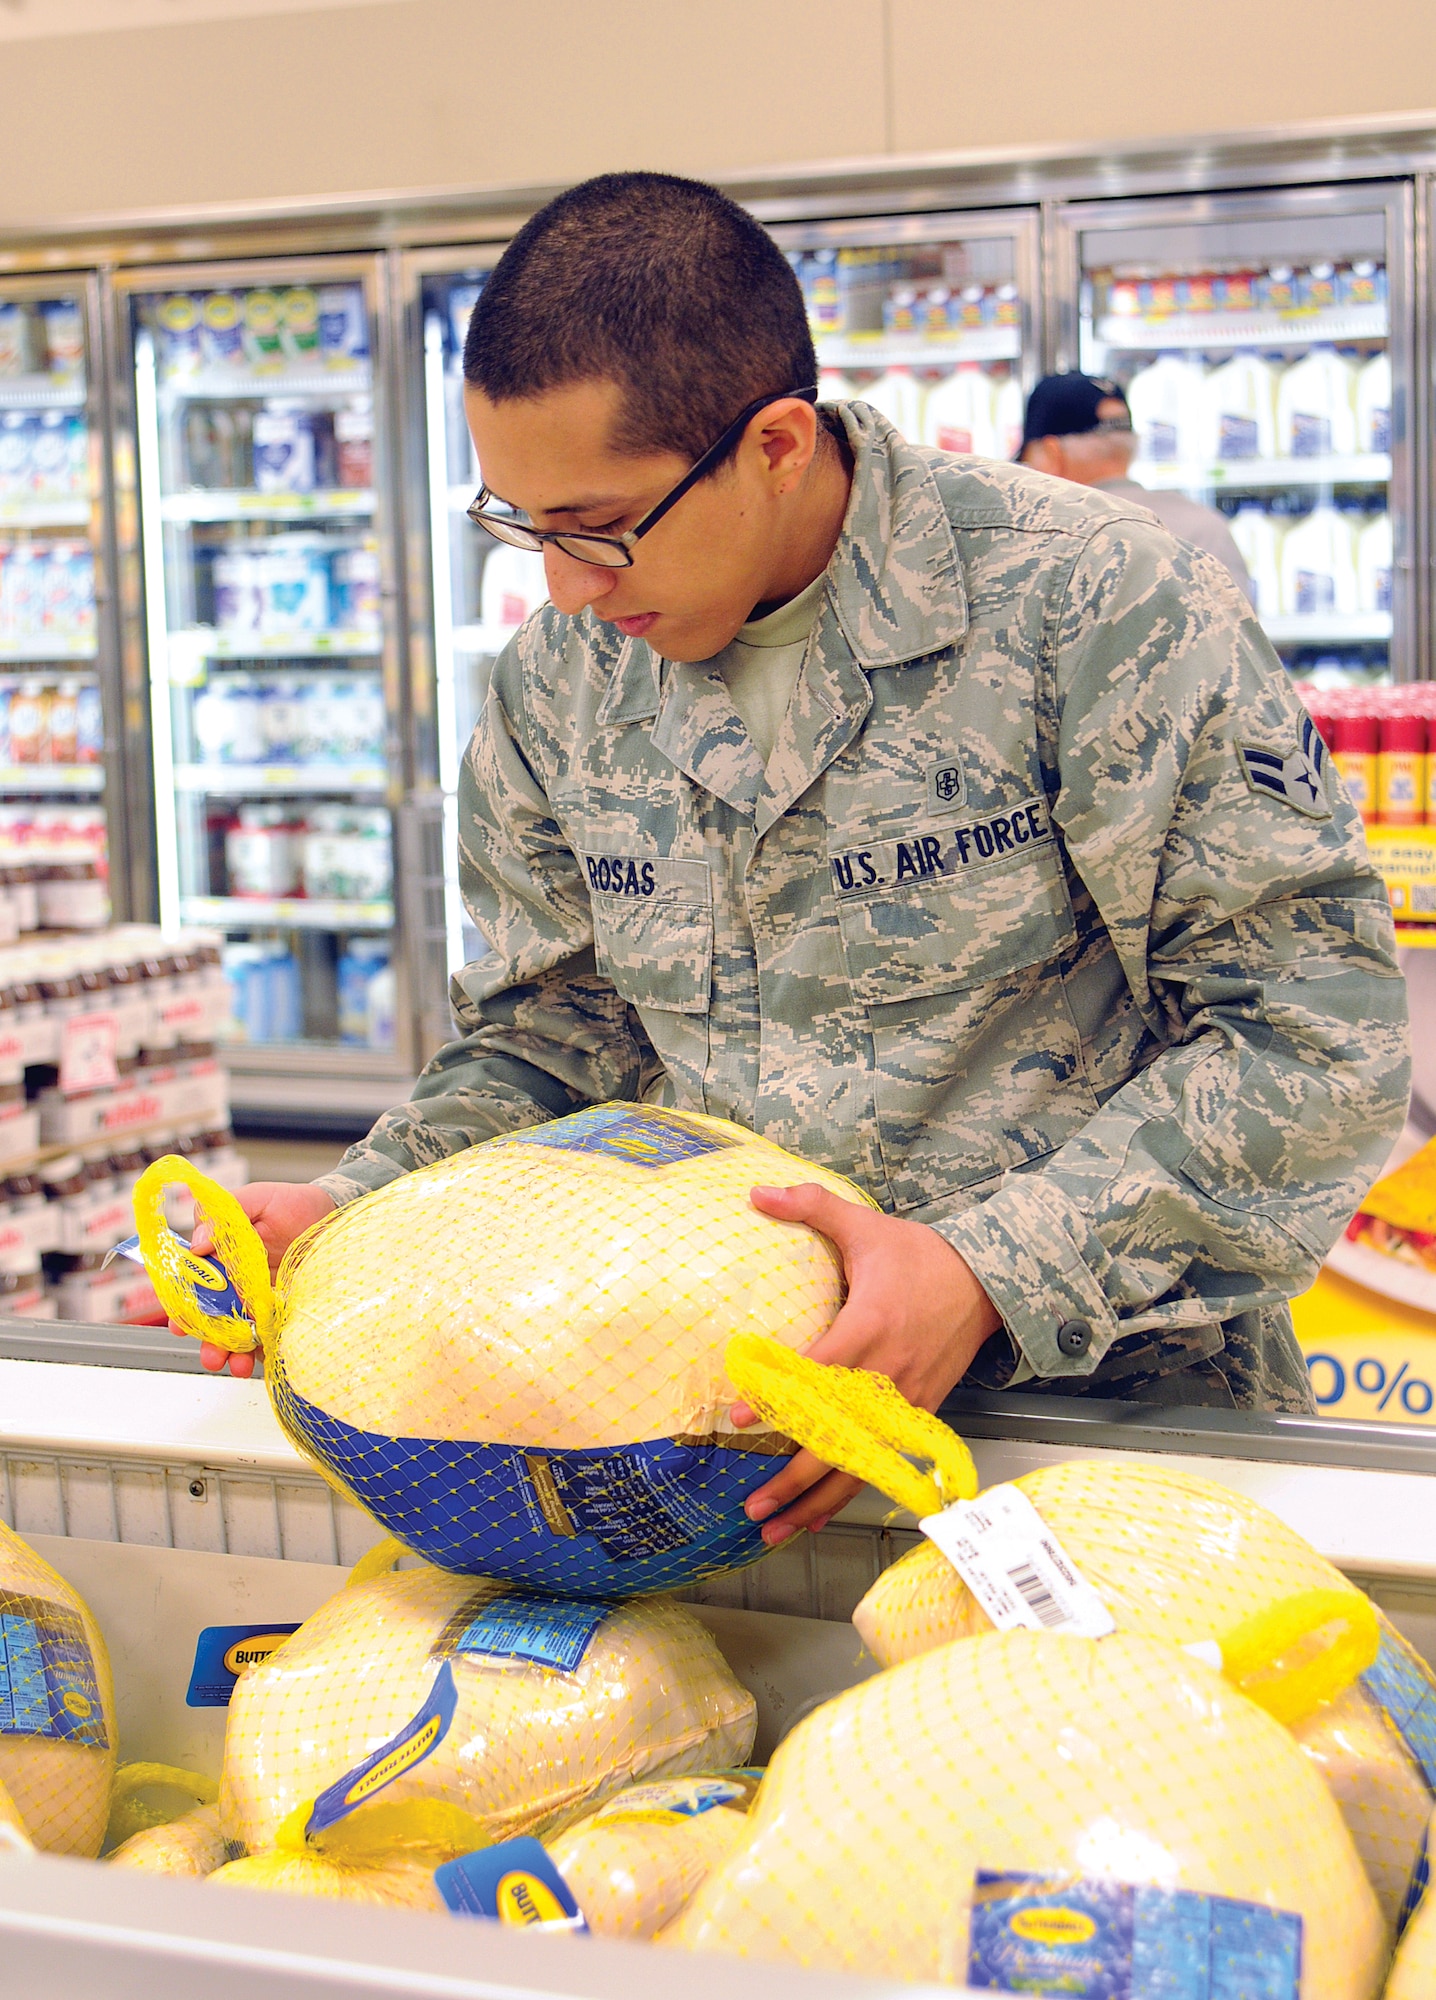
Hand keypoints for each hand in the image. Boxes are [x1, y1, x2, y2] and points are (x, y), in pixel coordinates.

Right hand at [170, 1182, 335, 1377]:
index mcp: (220, 1258)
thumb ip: (224, 1216)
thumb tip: (198, 1243)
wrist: (334, 1213)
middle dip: (207, 1340)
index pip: (193, 1286)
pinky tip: (261, 1358)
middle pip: (212, 1318)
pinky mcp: (283, 1311)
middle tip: (211, 1354)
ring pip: (237, 1333)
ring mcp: (259, 1300)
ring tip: (235, 1365)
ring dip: (231, 1353)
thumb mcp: (258, 1199)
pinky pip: (268, 1335)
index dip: (182, 1306)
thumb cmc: (293, 1204)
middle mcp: (235, 1284)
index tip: (181, 1324)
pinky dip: (262, 1351)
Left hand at [734, 1184, 1001, 1546]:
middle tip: (752, 1503)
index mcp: (870, 1326)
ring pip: (859, 1462)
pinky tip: (817, 1514)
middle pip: (838, 1438)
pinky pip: (881, 1461)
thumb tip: (757, 1191)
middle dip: (793, 1477)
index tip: (740, 1418)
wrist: (988, 1282)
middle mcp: (888, 1373)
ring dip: (816, 1501)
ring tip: (775, 1527)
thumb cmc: (921, 1256)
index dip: (780, 1397)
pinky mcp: (919, 1414)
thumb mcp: (866, 1225)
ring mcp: (906, 1400)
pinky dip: (849, 1491)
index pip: (818, 1370)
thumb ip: (811, 1206)